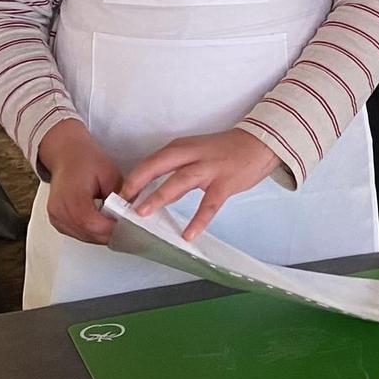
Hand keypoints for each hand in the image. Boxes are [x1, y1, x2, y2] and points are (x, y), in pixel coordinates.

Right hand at [37, 120, 122, 244]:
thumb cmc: (84, 159)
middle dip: (109, 233)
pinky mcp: (56, 220)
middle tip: (126, 228)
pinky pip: (76, 233)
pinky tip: (102, 224)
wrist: (66, 154)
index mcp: (71, 195)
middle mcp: (59, 209)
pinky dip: (91, 232)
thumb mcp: (110, 173)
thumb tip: (130, 213)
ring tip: (115, 224)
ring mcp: (56, 216)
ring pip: (83, 236)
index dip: (111, 228)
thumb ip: (120, 196)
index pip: (92, 223)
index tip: (127, 226)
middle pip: (88, 233)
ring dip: (101, 234)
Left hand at [121, 128, 281, 241]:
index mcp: (182, 147)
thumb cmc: (225, 150)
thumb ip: (176, 170)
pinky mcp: (225, 184)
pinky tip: (188, 235)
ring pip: (179, 182)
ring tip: (142, 214)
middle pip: (157, 166)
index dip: (132, 179)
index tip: (118, 197)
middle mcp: (192, 155)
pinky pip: (209, 206)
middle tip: (121, 204)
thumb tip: (154, 193)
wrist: (260, 143)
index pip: (150, 162)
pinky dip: (198, 221)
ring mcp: (209, 169)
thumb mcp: (196, 153)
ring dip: (159, 197)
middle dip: (136, 184)